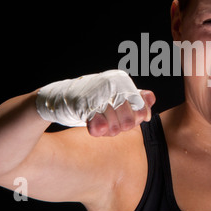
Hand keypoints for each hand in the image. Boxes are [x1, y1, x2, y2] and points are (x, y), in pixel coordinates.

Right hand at [36, 70, 154, 131]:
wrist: (58, 98)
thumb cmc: (91, 99)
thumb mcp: (115, 97)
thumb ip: (135, 98)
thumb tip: (151, 98)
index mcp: (122, 81)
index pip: (142, 108)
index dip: (137, 118)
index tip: (128, 118)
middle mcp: (112, 84)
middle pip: (130, 121)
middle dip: (121, 127)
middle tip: (110, 123)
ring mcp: (98, 93)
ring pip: (116, 127)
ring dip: (108, 130)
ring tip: (100, 123)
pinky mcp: (84, 105)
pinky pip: (99, 126)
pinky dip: (98, 129)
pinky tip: (95, 128)